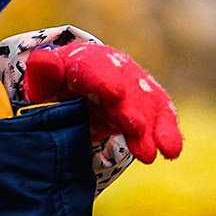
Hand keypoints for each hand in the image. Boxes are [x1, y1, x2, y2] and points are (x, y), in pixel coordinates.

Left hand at [22, 41, 183, 162]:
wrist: (78, 88)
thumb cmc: (56, 87)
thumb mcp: (44, 81)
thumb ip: (44, 72)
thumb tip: (45, 60)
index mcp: (87, 60)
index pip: (95, 68)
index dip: (105, 80)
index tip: (114, 95)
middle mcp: (117, 69)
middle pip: (127, 88)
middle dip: (131, 109)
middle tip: (135, 129)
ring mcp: (136, 86)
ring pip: (147, 105)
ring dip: (150, 130)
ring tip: (149, 155)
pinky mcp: (150, 102)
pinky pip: (162, 116)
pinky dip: (168, 134)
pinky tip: (171, 151)